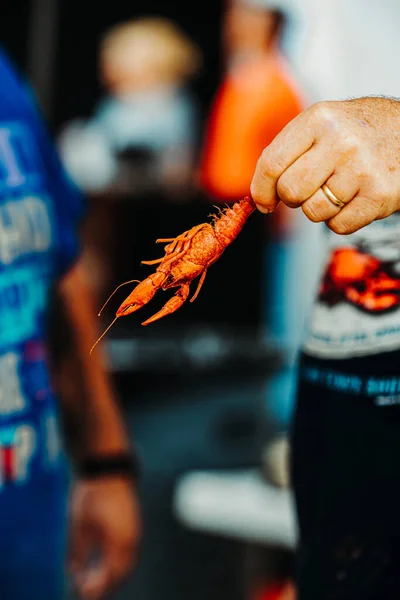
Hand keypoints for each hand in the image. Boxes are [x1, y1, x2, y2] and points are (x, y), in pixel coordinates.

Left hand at [68, 477, 140, 599]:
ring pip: (126, 562)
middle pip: (122, 572)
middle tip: (84, 589)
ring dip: (111, 573)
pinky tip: (100, 561)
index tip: (81, 592)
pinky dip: (115, 561)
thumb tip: (74, 573)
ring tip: (90, 578)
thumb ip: (77, 552)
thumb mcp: (79, 523)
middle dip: (105, 584)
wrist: (108, 467)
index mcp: (120, 539)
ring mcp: (134, 530)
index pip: (112, 575)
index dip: (97, 587)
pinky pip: (127, 551)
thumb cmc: (91, 493)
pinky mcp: (132, 524)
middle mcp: (131, 538)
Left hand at [250, 97, 399, 233]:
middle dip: (293, 198)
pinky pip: (338, 226)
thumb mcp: (326, 122)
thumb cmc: (364, 131)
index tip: (264, 201)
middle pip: (290, 191)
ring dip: (320, 208)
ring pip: (313, 211)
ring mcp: (361, 169)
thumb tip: (261, 192)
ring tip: (339, 188)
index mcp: (319, 119)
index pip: (271, 163)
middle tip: (310, 188)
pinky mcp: (379, 196)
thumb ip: (292, 150)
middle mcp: (340, 141)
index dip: (261, 189)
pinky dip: (342, 219)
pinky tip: (355, 198)